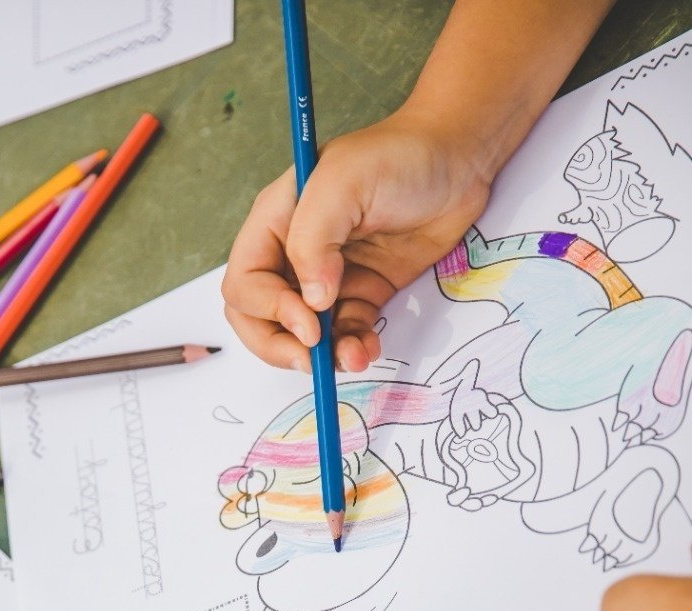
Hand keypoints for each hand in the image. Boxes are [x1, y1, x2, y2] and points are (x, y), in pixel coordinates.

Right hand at [221, 109, 490, 372]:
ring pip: (303, 336)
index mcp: (275, 224)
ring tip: (353, 357)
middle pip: (259, 318)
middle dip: (280, 346)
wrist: (458, 160)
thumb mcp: (343, 182)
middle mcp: (293, 254)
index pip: (245, 283)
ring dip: (322, 357)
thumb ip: (314, 240)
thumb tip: (312, 301)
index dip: (267, 310)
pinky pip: (345, 335)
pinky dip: (353, 350)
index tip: (308, 322)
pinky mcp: (362, 292)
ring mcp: (328, 278)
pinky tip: (368, 348)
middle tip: (311, 359)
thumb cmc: (397, 156)